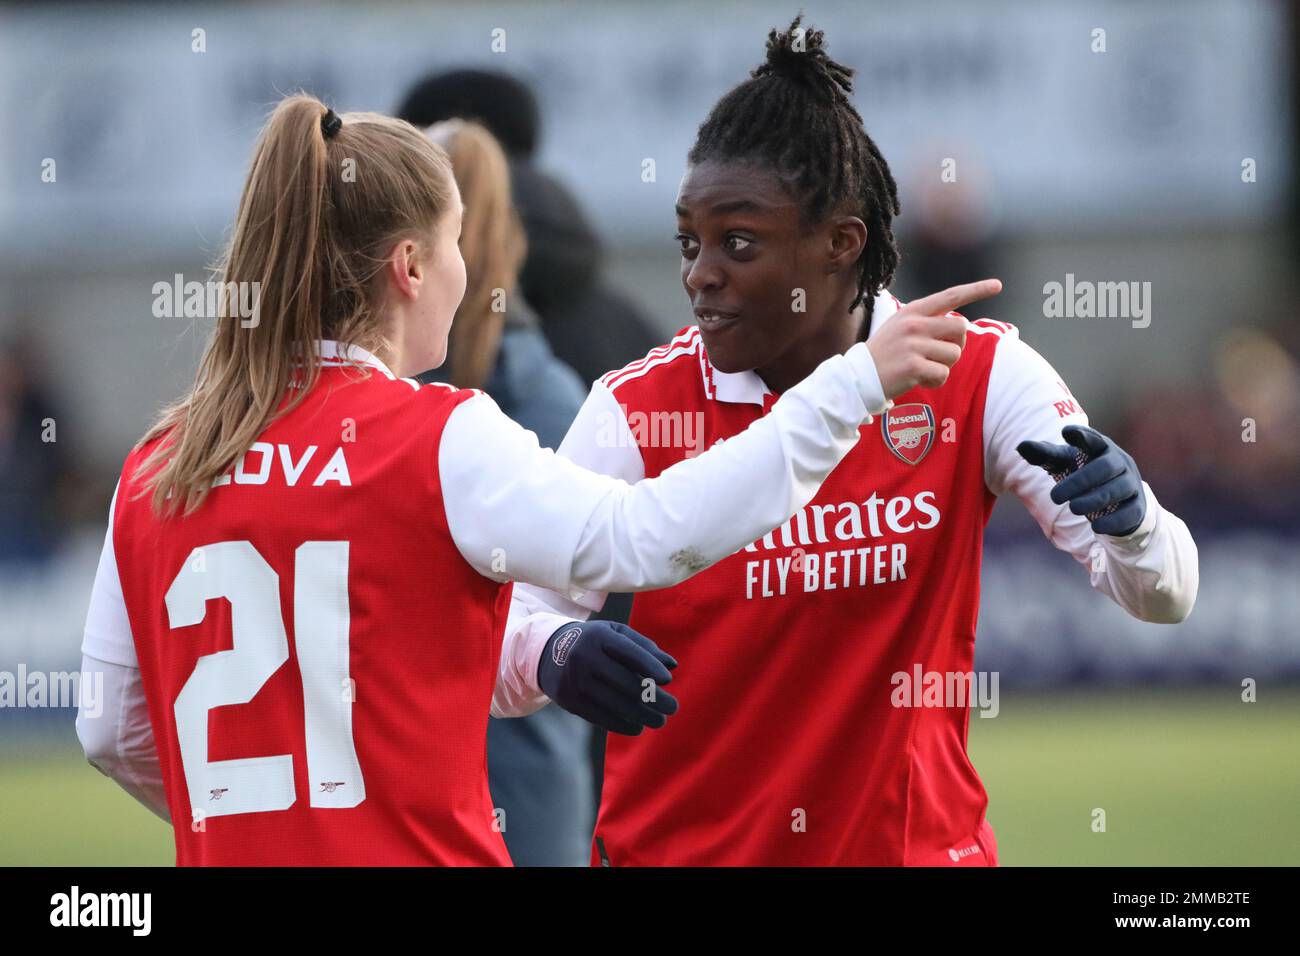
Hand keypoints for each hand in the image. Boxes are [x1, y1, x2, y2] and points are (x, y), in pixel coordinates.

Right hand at [537, 621, 678, 735]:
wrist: (549, 653)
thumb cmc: (595, 642)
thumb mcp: (615, 635)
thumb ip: (645, 647)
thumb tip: (672, 666)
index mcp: (600, 636)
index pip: (629, 653)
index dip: (650, 667)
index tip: (668, 681)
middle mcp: (585, 658)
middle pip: (626, 683)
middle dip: (654, 698)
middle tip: (673, 707)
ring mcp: (576, 681)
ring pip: (616, 704)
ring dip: (643, 716)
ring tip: (660, 720)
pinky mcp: (570, 701)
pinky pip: (601, 717)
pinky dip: (623, 725)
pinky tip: (638, 727)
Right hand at [866, 278, 1001, 397]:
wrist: (858, 377)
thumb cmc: (885, 353)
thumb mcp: (901, 327)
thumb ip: (926, 322)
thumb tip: (959, 327)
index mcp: (913, 311)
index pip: (950, 296)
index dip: (976, 290)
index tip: (997, 285)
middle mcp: (914, 324)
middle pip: (960, 328)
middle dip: (956, 344)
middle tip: (938, 354)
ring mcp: (913, 345)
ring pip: (954, 354)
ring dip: (944, 365)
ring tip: (922, 368)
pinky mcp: (913, 366)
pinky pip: (943, 374)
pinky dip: (935, 380)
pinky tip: (917, 379)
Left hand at [1017, 424, 1146, 536]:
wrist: (1118, 503)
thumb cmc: (1086, 475)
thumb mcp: (1065, 463)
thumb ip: (1044, 454)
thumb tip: (1020, 446)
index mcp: (1102, 449)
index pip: (1095, 439)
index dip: (1083, 435)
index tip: (1066, 432)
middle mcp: (1121, 464)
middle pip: (1105, 467)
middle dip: (1080, 481)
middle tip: (1054, 496)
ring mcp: (1132, 485)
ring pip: (1118, 490)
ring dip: (1093, 500)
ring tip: (1072, 508)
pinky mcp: (1137, 508)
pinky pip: (1128, 513)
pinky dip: (1112, 521)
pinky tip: (1095, 527)